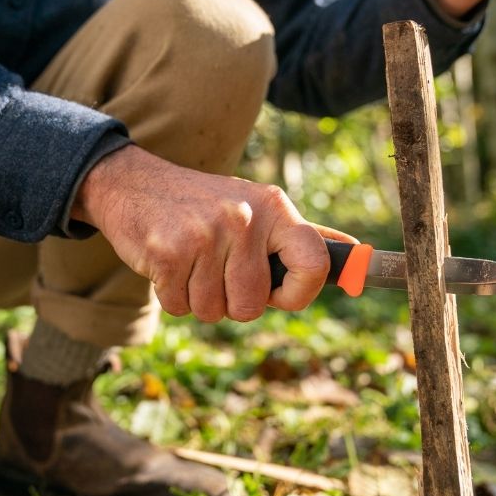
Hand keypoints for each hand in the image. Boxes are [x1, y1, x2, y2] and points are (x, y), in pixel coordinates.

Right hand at [71, 145, 355, 322]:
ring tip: (190, 260)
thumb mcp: (257, 208)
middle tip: (215, 266)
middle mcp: (244, 217)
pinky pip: (181, 307)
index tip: (280, 293)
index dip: (300, 293)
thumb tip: (359, 257)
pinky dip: (172, 296)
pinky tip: (168, 263)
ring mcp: (205, 234)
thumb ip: (304, 237)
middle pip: (253, 306)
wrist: (135, 183)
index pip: (316, 264)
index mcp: (274, 207)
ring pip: (215, 312)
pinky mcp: (168, 252)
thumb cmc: (203, 205)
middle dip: (231, 300)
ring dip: (199, 298)